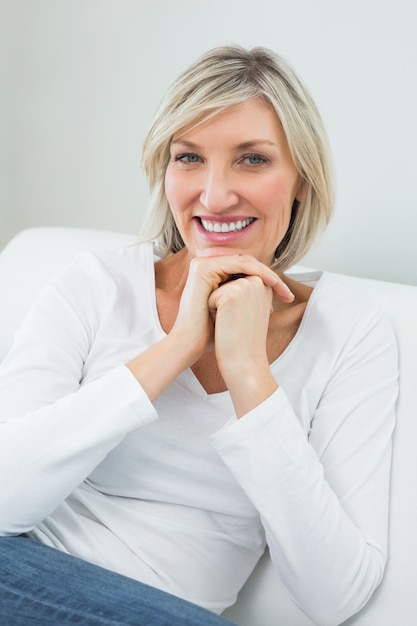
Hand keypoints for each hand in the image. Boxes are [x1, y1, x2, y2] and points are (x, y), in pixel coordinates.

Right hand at [171, 252, 293, 362]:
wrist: (192, 343)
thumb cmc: (212, 333)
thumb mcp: (235, 311)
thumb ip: (247, 298)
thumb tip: (270, 295)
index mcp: (212, 274)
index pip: (246, 270)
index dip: (267, 280)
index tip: (286, 298)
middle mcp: (206, 265)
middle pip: (247, 264)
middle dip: (271, 277)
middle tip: (288, 294)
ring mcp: (202, 264)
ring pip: (245, 262)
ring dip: (267, 274)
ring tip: (283, 290)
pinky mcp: (202, 267)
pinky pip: (238, 264)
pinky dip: (257, 271)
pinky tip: (271, 283)